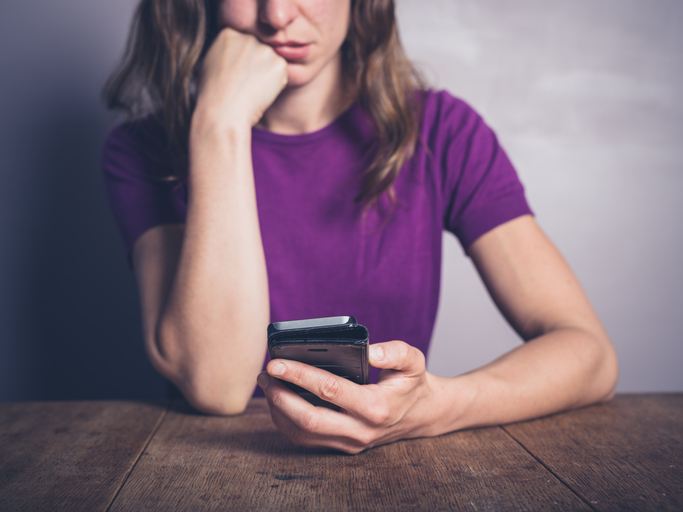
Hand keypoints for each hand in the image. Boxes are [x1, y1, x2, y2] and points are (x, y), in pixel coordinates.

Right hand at [194, 28, 287, 129]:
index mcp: (228, 33)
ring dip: (267, 75)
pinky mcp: (279, 63)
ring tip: (251, 90)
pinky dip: (276, 85)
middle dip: (256, 66)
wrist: (224, 112)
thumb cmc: (213, 96)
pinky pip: (282, 74)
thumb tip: (238, 55)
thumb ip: (226, 53)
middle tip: (245, 86)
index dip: (242, 63)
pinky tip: (261, 94)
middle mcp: (248, 37)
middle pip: (259, 50)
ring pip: (272, 61)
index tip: (235, 76)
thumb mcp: (210, 64)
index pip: (244, 44)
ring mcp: (265, 49)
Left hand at [257, 341, 438, 453]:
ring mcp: (350, 442)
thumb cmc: (412, 384)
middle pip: (308, 419)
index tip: (277, 361)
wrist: (422, 415)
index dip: (300, 374)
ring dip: (278, 409)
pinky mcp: (341, 446)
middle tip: (266, 374)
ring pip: (302, 433)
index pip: (329, 390)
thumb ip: (396, 352)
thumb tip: (370, 351)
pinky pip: (306, 439)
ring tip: (267, 384)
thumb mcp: (414, 362)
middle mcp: (360, 430)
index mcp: (376, 407)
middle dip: (280, 395)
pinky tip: (279, 400)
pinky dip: (286, 420)